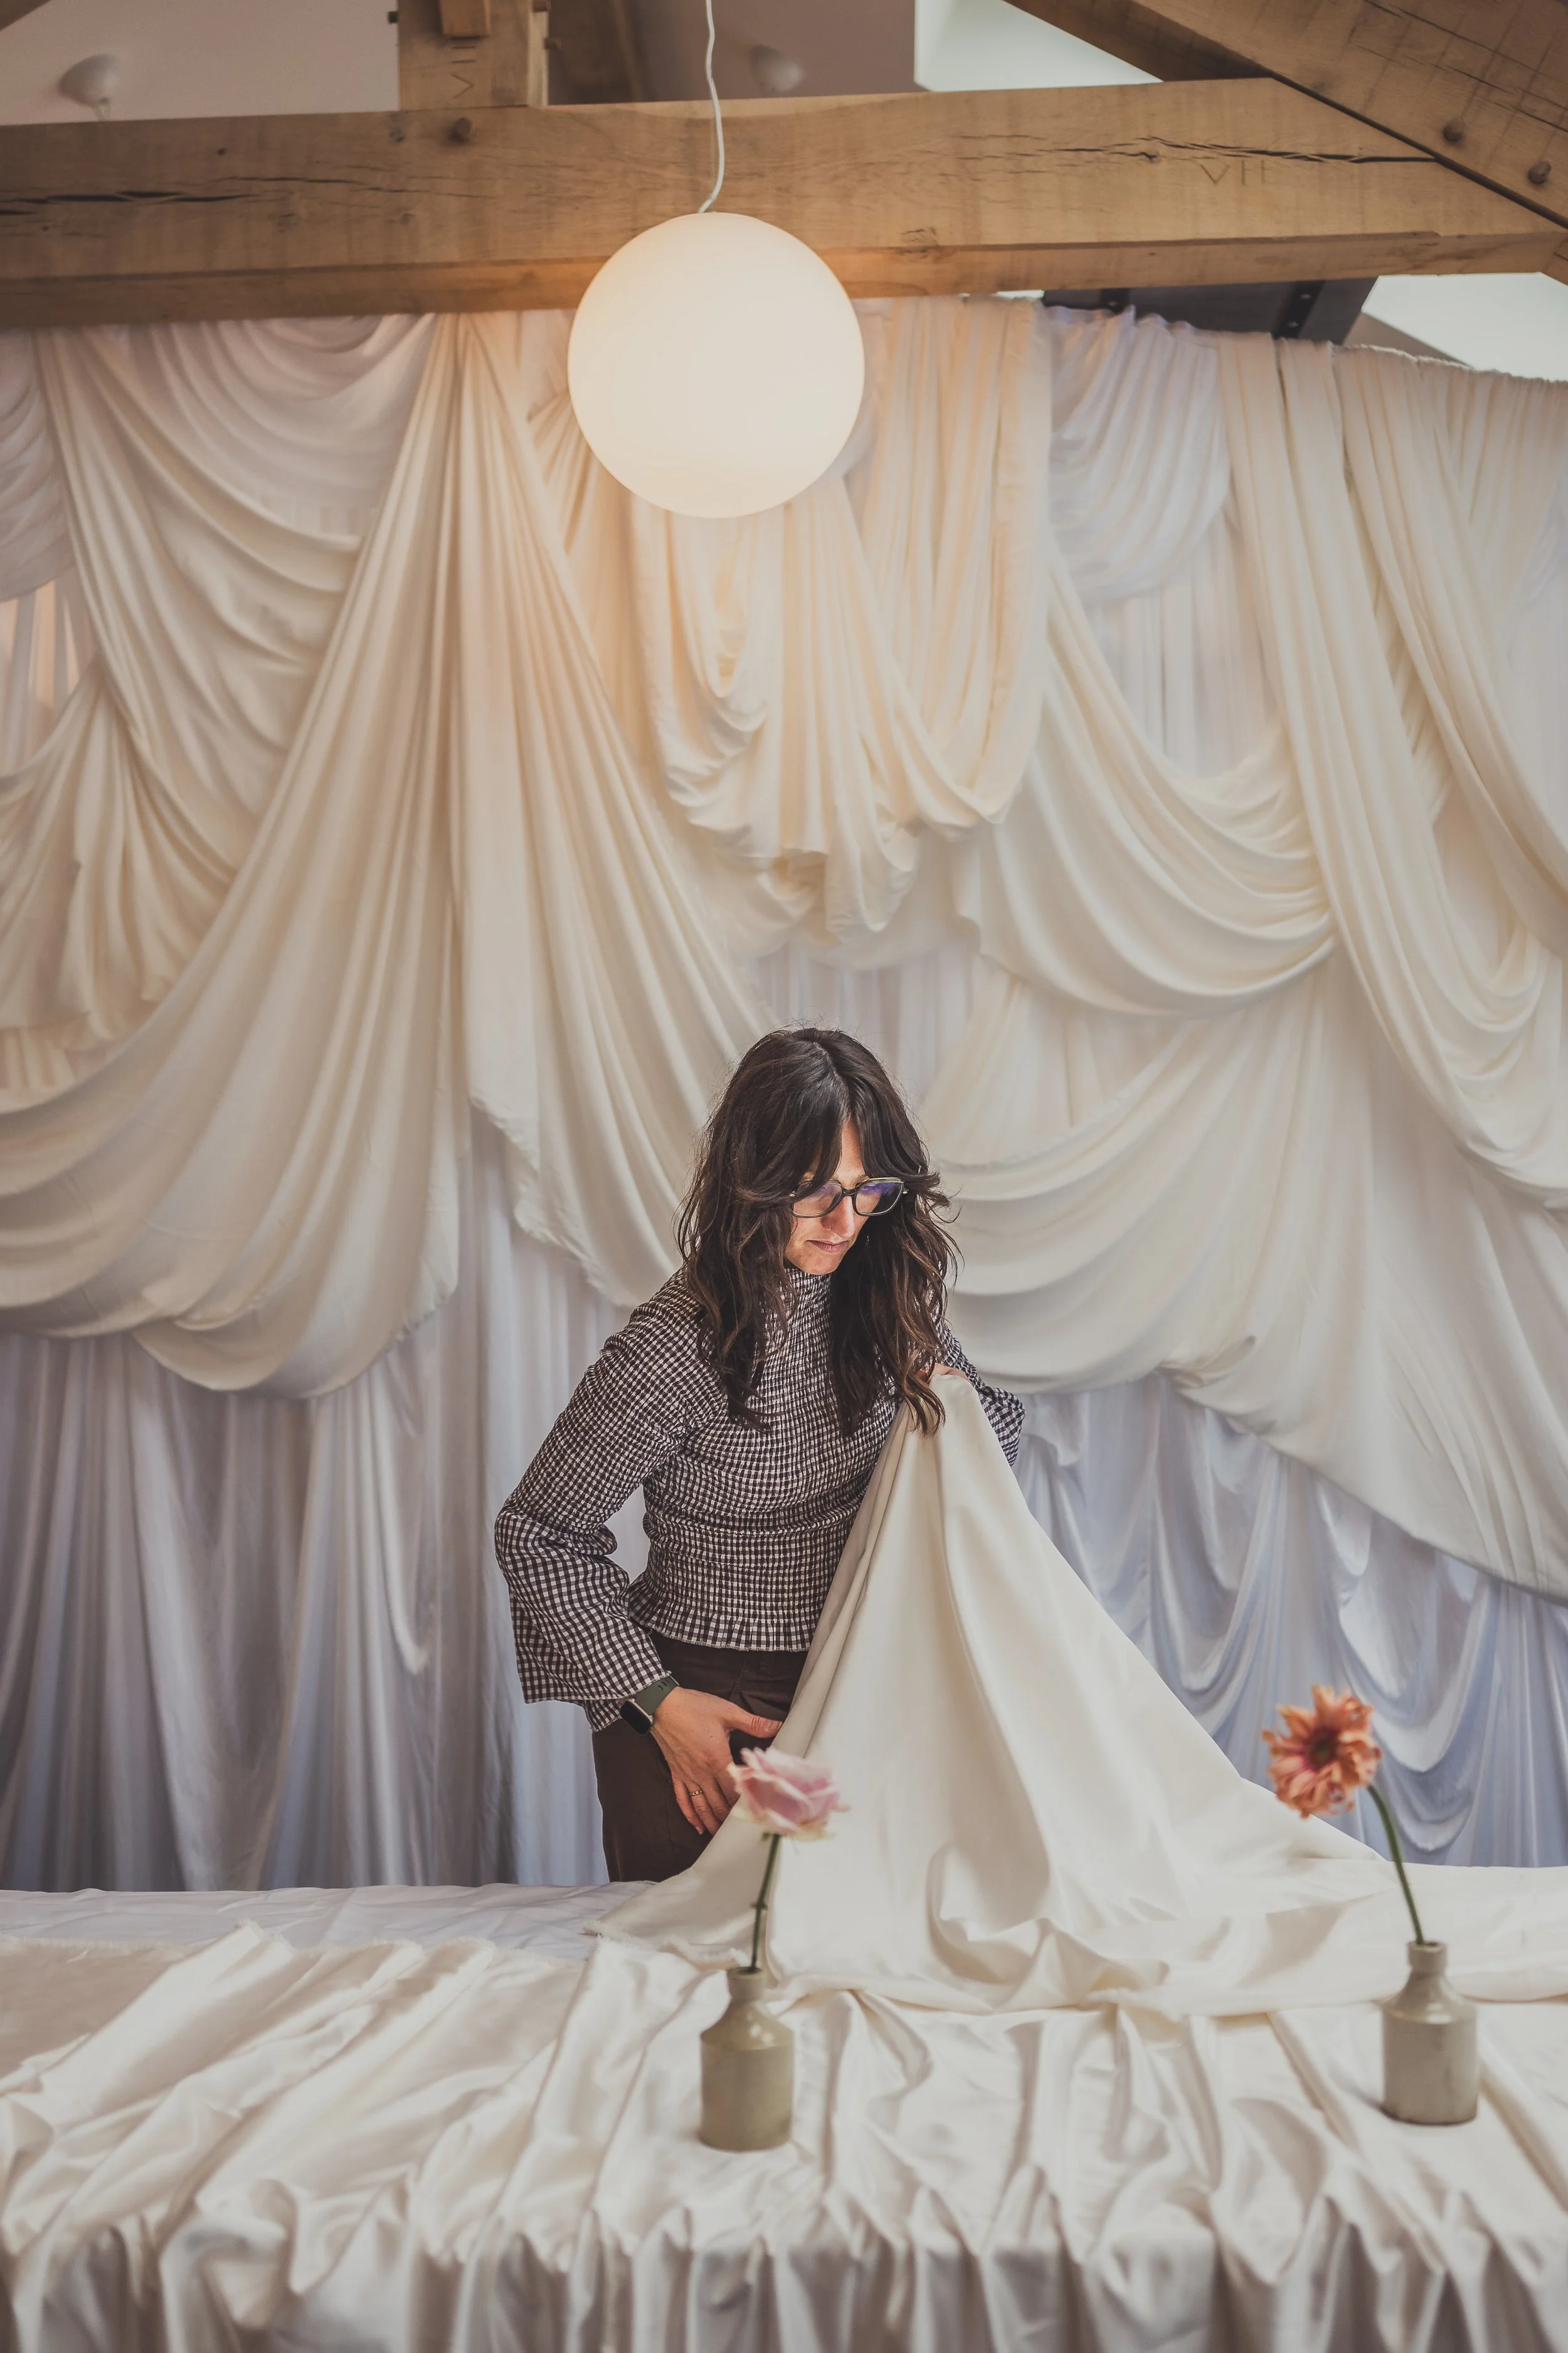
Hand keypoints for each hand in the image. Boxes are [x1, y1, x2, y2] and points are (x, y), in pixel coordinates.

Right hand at [651, 1688, 782, 1835]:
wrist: (662, 1706)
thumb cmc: (694, 1707)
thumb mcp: (727, 1712)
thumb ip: (753, 1723)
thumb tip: (778, 1726)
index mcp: (717, 1759)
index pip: (734, 1789)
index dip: (745, 1802)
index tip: (756, 1813)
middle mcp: (702, 1772)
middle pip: (718, 1803)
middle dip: (729, 1819)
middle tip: (741, 1831)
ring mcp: (687, 1775)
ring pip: (701, 1806)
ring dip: (711, 1822)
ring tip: (721, 1836)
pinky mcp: (676, 1774)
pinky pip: (682, 1799)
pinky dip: (690, 1815)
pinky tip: (697, 1825)